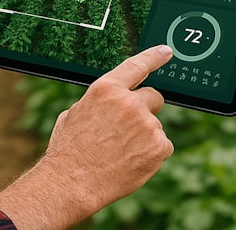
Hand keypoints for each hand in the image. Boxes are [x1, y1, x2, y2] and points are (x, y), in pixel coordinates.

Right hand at [0, 46, 174, 228]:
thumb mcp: (76, 114)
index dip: (154, 56)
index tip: (167, 51)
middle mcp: (128, 103)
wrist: (72, 183)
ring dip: (144, 136)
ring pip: (155, 126)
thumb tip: (115, 100)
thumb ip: (101, 102)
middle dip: (145, 110)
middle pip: (154, 97)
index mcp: (105, 89)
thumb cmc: (69, 151)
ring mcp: (146, 125)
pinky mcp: (159, 146)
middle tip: (128, 129)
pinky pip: (163, 145)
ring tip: (120, 152)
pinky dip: (151, 154)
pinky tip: (131, 161)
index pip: (137, 65)